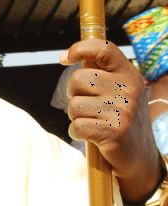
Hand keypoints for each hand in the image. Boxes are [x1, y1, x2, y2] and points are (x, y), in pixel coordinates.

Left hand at [61, 39, 162, 202]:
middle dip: (74, 93)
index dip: (79, 49)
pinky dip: (78, 132)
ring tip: (94, 121)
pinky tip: (93, 135)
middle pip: (77, 79)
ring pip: (73, 105)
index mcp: (129, 74)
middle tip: (88, 105)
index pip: (103, 49)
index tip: (65, 58)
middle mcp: (128, 89)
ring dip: (76, 116)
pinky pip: (76, 126)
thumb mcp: (119, 89)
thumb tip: (65, 56)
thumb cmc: (120, 117)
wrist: (140, 156)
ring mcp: (122, 111)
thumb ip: (100, 72)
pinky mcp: (114, 132)